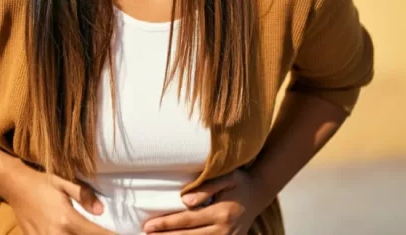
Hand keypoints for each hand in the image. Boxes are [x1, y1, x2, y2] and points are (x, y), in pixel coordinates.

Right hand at [2, 163, 113, 234]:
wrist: (14, 185)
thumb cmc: (41, 182)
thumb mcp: (64, 182)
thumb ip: (84, 195)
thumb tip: (101, 211)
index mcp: (67, 219)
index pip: (96, 234)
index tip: (123, 234)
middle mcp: (56, 234)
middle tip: (105, 232)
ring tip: (85, 232)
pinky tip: (70, 233)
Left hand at [142, 169, 270, 233]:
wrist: (260, 192)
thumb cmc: (239, 181)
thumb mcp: (227, 177)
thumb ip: (206, 187)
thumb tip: (185, 200)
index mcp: (222, 212)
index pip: (187, 220)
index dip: (166, 224)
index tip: (148, 225)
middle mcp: (225, 229)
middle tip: (145, 234)